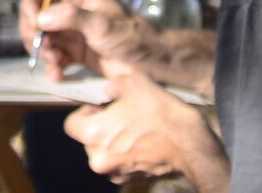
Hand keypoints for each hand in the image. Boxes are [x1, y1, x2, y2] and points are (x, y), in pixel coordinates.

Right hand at [20, 0, 159, 81]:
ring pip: (42, 38)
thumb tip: (40, 18)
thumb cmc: (132, 37)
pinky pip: (54, 58)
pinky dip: (52, 67)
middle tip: (44, 50)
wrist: (152, 63)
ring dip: (43, 52)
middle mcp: (71, 10)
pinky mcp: (76, 53)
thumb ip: (71, 18)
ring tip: (55, 63)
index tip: (33, 24)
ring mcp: (72, 32)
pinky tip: (58, 76)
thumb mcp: (102, 24)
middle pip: (36, 15)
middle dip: (35, 33)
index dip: (31, 4)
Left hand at [63, 57, 220, 183]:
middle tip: (120, 115)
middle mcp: (98, 158)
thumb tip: (104, 88)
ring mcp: (114, 172)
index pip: (71, 124)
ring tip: (134, 128)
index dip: (85, 112)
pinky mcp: (129, 180)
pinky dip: (124, 153)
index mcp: (93, 134)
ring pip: (102, 151)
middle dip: (99, 126)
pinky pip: (117, 163)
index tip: (101, 107)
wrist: (190, 145)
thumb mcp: (133, 82)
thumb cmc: (160, 113)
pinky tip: (142, 141)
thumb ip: (110, 81)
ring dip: (112, 140)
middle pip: (87, 139)